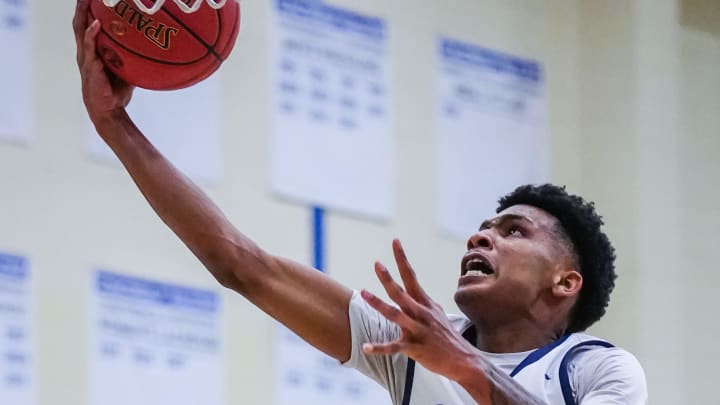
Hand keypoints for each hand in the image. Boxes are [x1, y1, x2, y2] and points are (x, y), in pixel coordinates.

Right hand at [73, 0, 133, 123]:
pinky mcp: (90, 66)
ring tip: (86, 0)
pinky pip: (89, 47)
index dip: (88, 10)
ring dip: (83, 13)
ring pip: (81, 30)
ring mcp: (86, 58)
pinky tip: (96, 23)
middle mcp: (85, 51)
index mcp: (92, 50)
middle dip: (82, 6)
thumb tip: (154, 48)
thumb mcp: (127, 69)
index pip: (88, 24)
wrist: (109, 110)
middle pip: (80, 22)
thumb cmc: (116, 91)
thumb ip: (134, 57)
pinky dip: (92, 34)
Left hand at [361, 239, 480, 381]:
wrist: (464, 360)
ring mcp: (417, 330)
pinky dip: (378, 348)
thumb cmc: (447, 336)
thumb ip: (422, 302)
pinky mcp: (414, 348)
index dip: (402, 259)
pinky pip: (393, 347)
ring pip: (395, 314)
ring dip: (378, 303)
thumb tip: (414, 290)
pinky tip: (365, 347)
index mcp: (424, 303)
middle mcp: (420, 313)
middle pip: (401, 292)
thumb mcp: (436, 314)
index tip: (395, 241)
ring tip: (363, 293)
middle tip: (377, 264)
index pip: (411, 276)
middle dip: (388, 278)